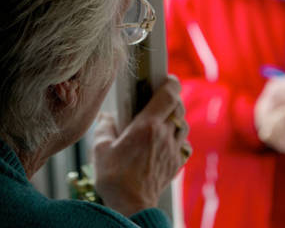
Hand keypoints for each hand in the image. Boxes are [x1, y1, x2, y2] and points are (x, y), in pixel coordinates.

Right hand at [92, 76, 190, 216]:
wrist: (131, 206)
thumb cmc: (114, 178)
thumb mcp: (101, 149)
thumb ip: (104, 127)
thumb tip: (106, 117)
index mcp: (147, 126)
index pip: (168, 95)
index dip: (170, 83)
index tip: (166, 78)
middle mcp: (164, 135)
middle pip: (178, 107)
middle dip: (171, 100)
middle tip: (159, 99)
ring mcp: (172, 150)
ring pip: (183, 125)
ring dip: (175, 119)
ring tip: (160, 121)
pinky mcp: (176, 164)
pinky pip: (183, 144)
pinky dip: (178, 138)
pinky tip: (165, 142)